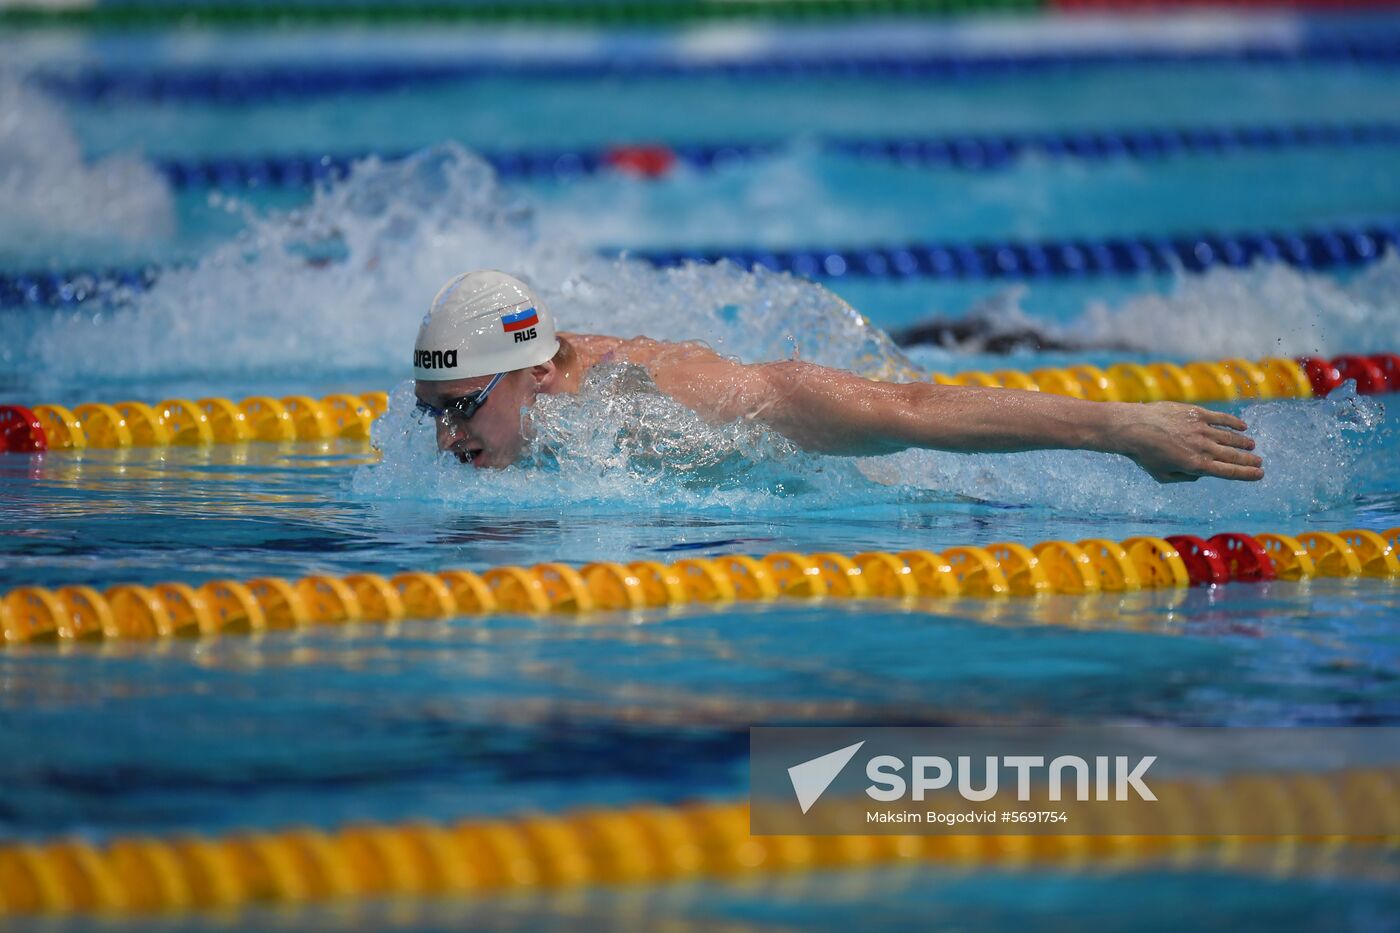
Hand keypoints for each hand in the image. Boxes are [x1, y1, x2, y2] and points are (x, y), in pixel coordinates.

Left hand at [1114, 402, 1263, 483]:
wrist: (1132, 428)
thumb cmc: (1144, 455)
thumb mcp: (1162, 476)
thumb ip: (1184, 477)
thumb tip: (1201, 473)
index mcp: (1196, 466)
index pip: (1229, 472)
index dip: (1247, 474)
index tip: (1259, 474)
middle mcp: (1203, 448)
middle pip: (1233, 455)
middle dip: (1249, 460)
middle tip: (1260, 462)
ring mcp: (1201, 429)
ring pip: (1230, 437)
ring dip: (1243, 442)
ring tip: (1251, 445)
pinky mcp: (1196, 413)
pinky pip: (1221, 418)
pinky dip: (1234, 423)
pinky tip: (1242, 426)